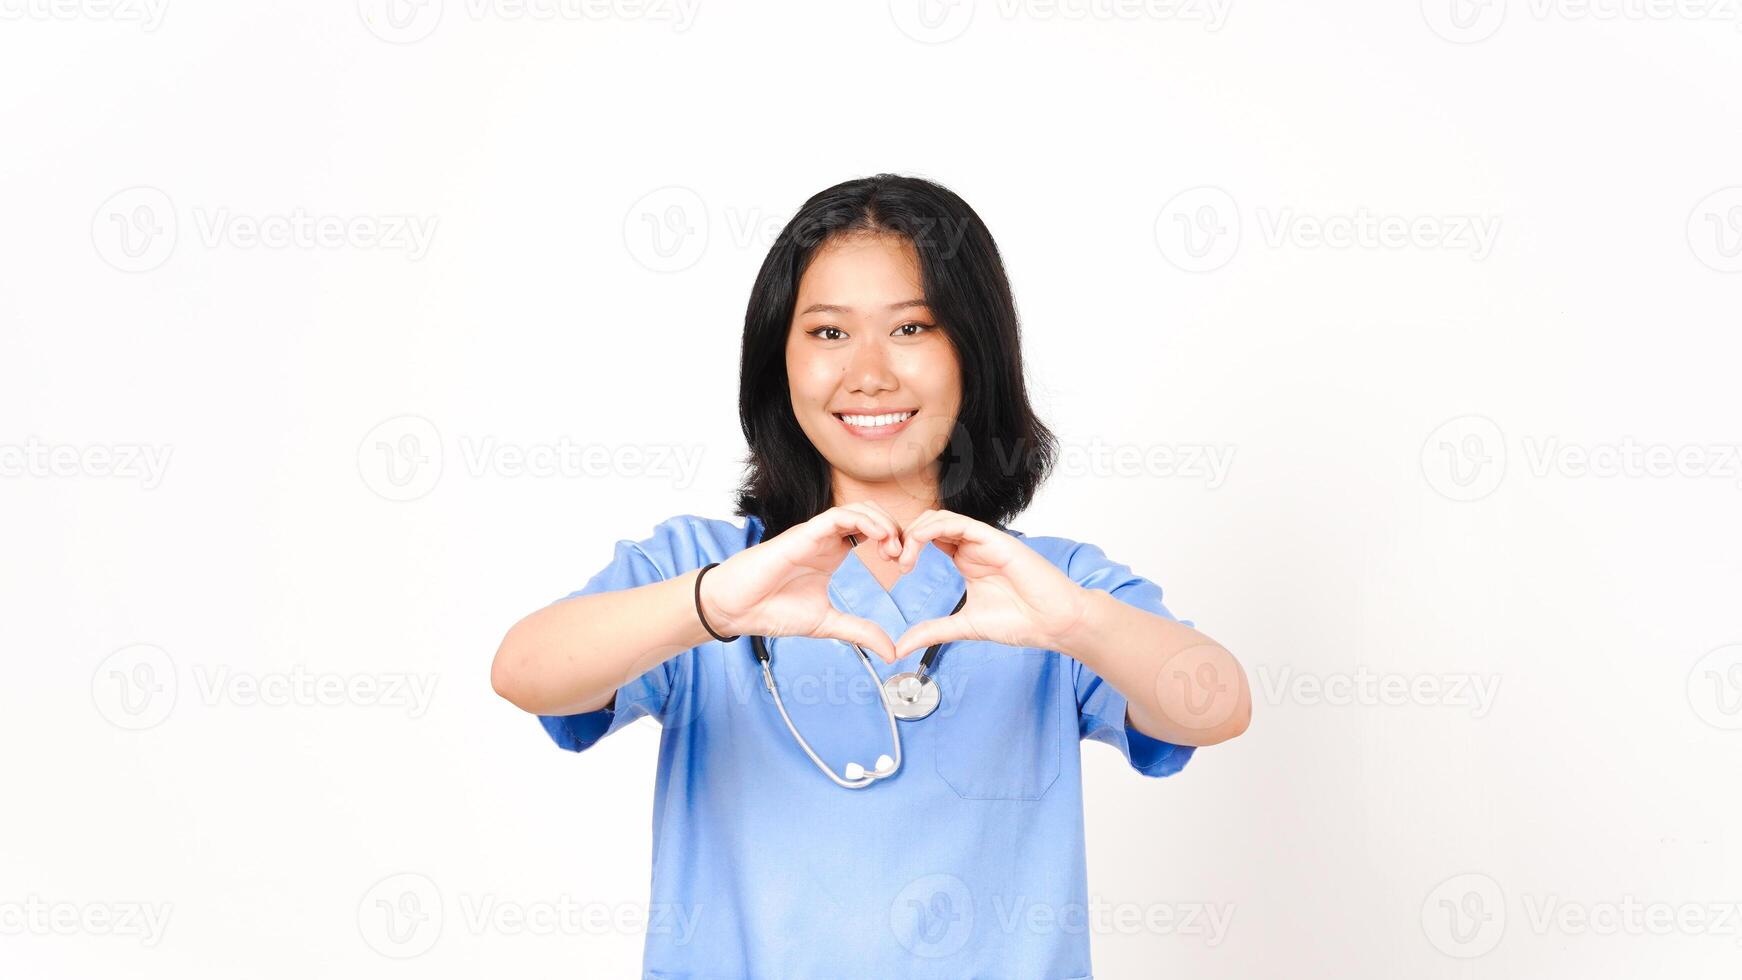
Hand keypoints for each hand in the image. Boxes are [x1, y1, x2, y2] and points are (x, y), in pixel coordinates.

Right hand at [699, 503, 903, 661]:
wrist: (736, 609)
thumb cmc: (772, 610)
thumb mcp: (827, 624)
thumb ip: (859, 632)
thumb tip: (891, 651)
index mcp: (833, 554)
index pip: (872, 534)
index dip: (894, 543)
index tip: (904, 566)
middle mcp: (826, 540)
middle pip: (870, 517)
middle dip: (894, 530)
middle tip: (903, 556)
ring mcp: (815, 534)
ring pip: (857, 510)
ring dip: (882, 523)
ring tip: (893, 547)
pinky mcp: (803, 534)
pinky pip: (838, 515)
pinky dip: (863, 521)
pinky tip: (878, 538)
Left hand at [891, 509, 1090, 659]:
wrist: (1055, 622)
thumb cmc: (1021, 621)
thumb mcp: (964, 627)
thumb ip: (932, 632)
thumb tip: (900, 647)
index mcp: (966, 560)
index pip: (928, 539)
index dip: (905, 546)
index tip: (891, 567)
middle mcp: (973, 546)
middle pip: (928, 524)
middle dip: (903, 536)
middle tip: (891, 560)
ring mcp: (983, 540)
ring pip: (939, 518)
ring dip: (914, 532)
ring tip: (903, 558)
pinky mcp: (994, 538)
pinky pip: (958, 522)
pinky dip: (932, 528)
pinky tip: (918, 546)